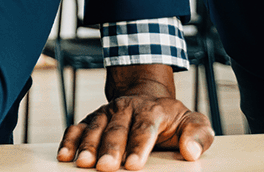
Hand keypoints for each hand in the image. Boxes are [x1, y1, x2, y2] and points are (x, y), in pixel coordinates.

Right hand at [58, 64, 211, 168]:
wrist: (147, 98)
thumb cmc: (172, 120)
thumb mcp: (193, 122)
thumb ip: (199, 135)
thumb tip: (190, 152)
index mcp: (152, 110)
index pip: (144, 128)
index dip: (138, 146)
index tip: (134, 165)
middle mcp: (126, 108)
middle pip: (117, 129)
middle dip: (110, 149)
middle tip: (105, 167)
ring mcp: (106, 113)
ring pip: (94, 127)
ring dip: (87, 145)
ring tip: (83, 163)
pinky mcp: (92, 120)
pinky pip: (77, 128)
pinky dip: (69, 140)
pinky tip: (64, 155)